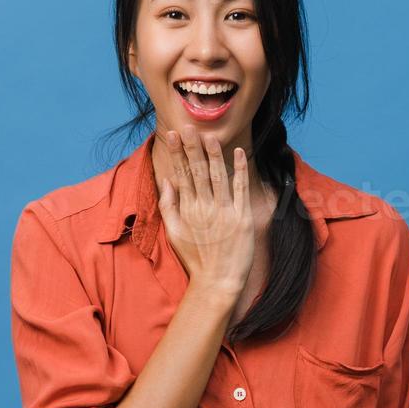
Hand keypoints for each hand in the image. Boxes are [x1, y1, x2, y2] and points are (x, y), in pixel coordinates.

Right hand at [157, 129, 255, 297]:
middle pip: (196, 171)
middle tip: (188, 126)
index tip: (173, 135)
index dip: (177, 153)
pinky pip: (241, 189)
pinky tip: (237, 152)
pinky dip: (239, 170)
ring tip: (209, 135)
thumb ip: (169, 206)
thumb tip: (166, 181)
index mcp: (187, 209)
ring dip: (213, 153)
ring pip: (217, 176)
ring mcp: (224, 212)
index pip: (181, 174)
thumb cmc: (195, 258)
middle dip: (192, 147)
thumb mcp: (174, 233)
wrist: (217, 281)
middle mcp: (204, 207)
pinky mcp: (242, 218)